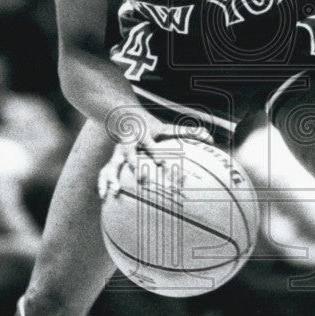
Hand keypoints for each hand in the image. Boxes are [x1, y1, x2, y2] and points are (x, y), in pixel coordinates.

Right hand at [97, 122, 212, 200]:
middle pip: (130, 155)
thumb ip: (189, 133)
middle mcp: (129, 144)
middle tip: (141, 180)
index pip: (151, 146)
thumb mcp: (168, 128)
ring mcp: (117, 153)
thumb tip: (211, 139)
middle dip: (134, 166)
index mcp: (143, 137)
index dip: (157, 155)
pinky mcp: (111, 161)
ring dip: (112, 178)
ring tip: (114, 192)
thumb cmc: (152, 127)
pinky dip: (103, 184)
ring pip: (112, 164)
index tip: (163, 165)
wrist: (125, 117)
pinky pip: (104, 173)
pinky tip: (103, 198)